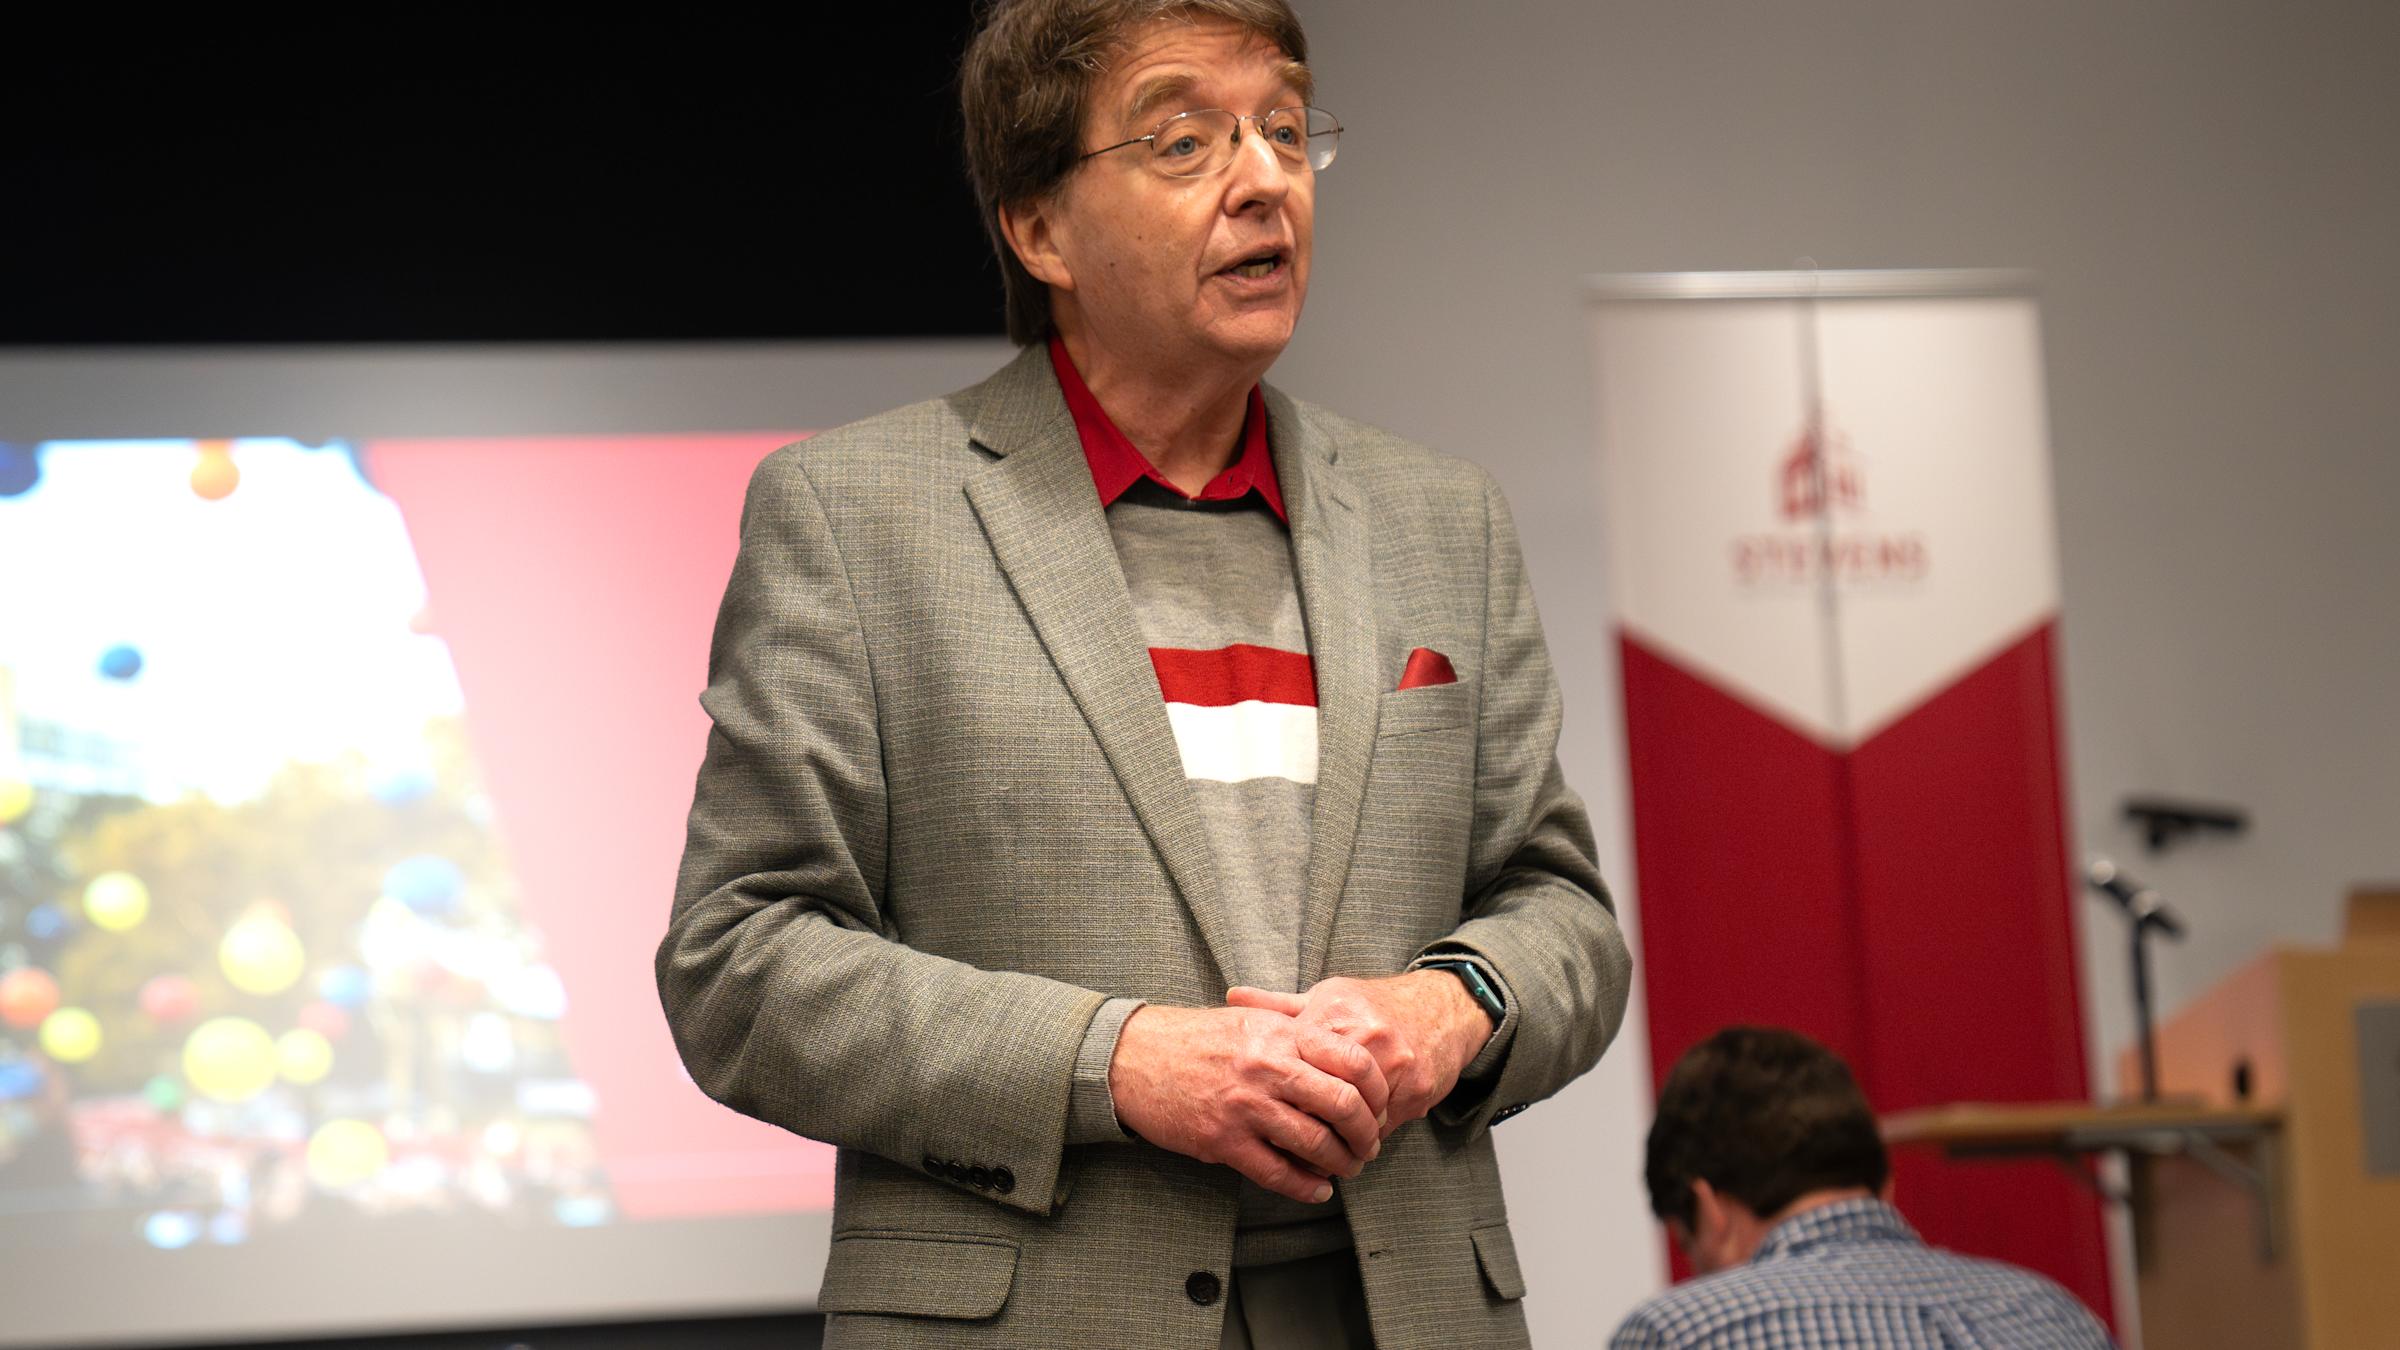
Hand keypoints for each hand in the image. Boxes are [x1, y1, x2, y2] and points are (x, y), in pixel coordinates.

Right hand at [1108, 1004, 1391, 1203]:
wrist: (1133, 1057)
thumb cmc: (1195, 1039)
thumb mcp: (1251, 1021)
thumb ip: (1295, 1033)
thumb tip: (1343, 1056)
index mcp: (1281, 1034)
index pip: (1353, 1061)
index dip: (1378, 1090)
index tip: (1382, 1106)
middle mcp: (1268, 1067)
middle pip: (1344, 1105)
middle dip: (1367, 1133)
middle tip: (1370, 1145)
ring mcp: (1246, 1106)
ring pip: (1316, 1144)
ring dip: (1341, 1164)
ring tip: (1347, 1169)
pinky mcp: (1223, 1140)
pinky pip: (1278, 1173)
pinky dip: (1306, 1187)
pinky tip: (1317, 1190)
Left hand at [1227, 971, 1492, 1139]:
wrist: (1445, 1008)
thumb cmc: (1376, 1005)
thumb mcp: (1328, 996)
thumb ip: (1280, 1005)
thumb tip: (1232, 997)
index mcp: (1335, 1014)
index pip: (1296, 1064)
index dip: (1278, 1095)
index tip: (1263, 1114)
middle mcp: (1364, 1038)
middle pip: (1322, 1098)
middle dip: (1303, 1127)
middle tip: (1284, 1147)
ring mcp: (1395, 1065)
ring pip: (1353, 1119)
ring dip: (1335, 1142)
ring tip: (1316, 1159)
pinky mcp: (1418, 1090)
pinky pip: (1383, 1127)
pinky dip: (1365, 1141)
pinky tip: (1350, 1149)